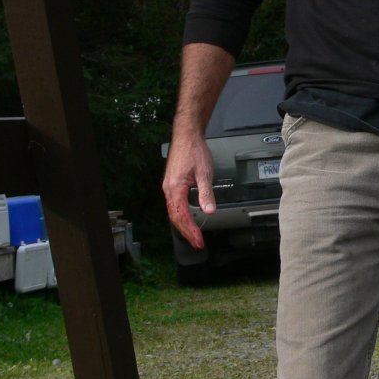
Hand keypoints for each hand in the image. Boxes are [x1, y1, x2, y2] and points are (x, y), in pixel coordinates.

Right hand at [162, 132, 216, 250]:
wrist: (187, 136)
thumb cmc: (194, 151)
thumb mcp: (204, 173)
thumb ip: (206, 193)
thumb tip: (209, 211)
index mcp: (175, 189)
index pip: (182, 216)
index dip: (190, 230)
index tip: (198, 240)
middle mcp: (169, 190)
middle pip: (175, 217)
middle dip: (186, 231)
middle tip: (197, 242)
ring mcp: (169, 187)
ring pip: (173, 212)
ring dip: (183, 225)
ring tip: (193, 234)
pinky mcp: (172, 184)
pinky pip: (174, 204)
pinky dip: (181, 215)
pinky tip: (187, 218)